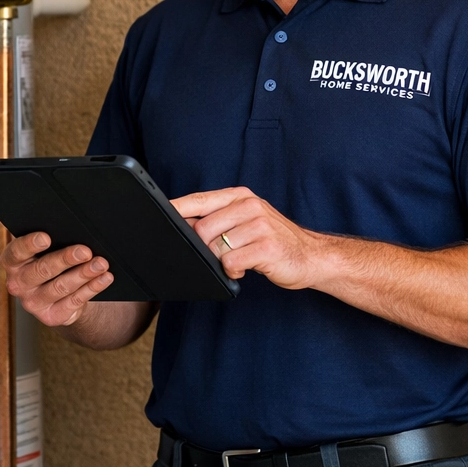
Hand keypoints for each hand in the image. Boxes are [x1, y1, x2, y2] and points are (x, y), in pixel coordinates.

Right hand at [1, 232, 114, 327]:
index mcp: (12, 262)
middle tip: (85, 251)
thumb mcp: (43, 248)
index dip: (30, 244)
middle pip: (42, 270)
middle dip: (65, 259)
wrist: (58, 294)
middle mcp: (18, 284)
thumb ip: (45, 234)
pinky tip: (104, 278)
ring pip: (60, 287)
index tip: (46, 237)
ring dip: (83, 274)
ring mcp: (33, 303)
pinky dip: (92, 288)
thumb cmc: (50, 260)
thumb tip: (54, 220)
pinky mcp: (51, 316)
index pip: (16, 252)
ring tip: (101, 264)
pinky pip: (74, 301)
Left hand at [173, 187, 325, 288]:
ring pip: (215, 247)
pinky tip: (247, 267)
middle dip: (204, 248)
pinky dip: (233, 271)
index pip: (199, 200)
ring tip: (240, 260)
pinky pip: (231, 262)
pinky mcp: (266, 246)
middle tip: (221, 255)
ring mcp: (259, 225)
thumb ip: (219, 218)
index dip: (175, 208)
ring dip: (222, 261)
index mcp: (241, 196)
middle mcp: (249, 205)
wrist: (311, 256)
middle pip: (201, 228)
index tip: (156, 215)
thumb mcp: (247, 221)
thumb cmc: (273, 240)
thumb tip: (182, 224)